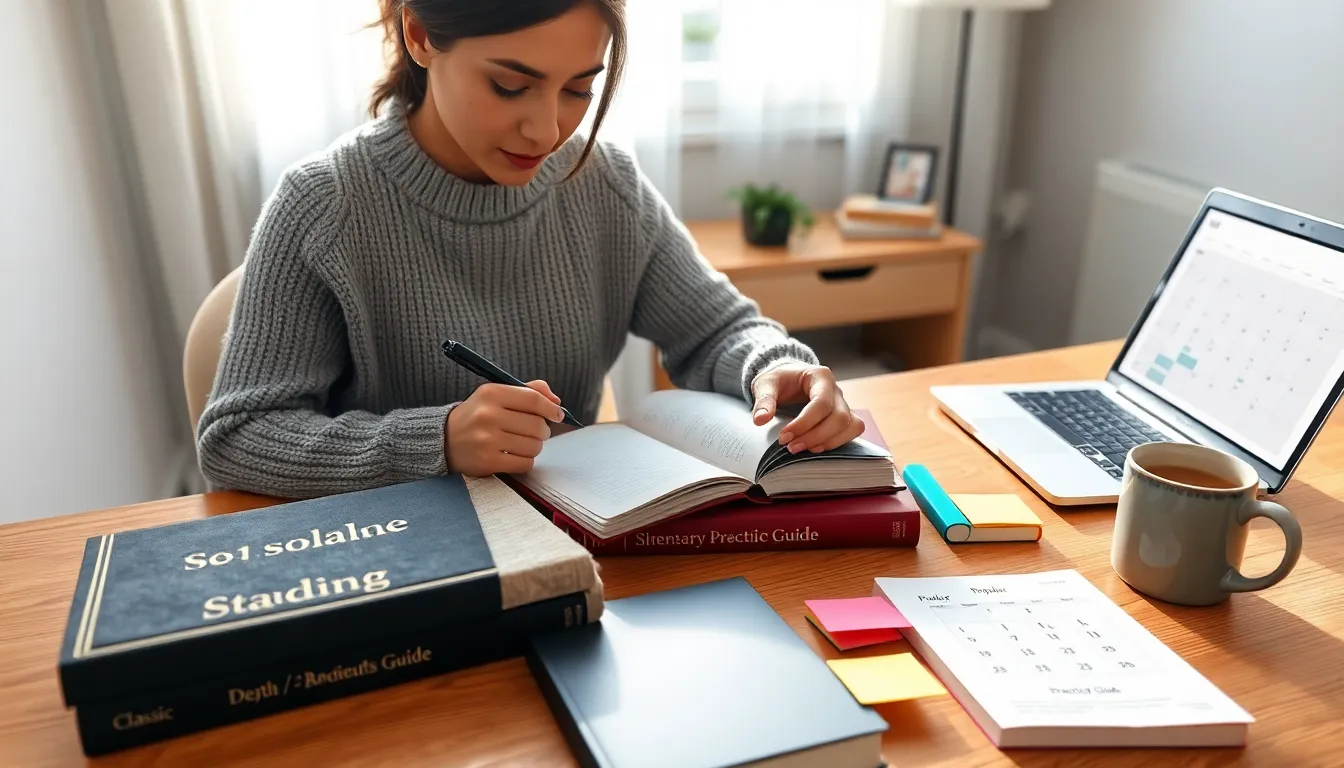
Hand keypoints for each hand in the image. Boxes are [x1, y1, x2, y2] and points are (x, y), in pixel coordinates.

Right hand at [446, 380, 565, 475]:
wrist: (444, 439)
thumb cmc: (477, 415)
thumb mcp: (496, 395)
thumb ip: (527, 391)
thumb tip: (556, 401)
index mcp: (492, 393)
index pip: (533, 399)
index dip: (551, 408)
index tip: (557, 415)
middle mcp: (488, 415)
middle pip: (537, 425)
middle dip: (542, 430)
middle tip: (533, 431)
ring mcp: (487, 440)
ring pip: (534, 446)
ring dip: (534, 446)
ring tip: (521, 443)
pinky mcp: (488, 462)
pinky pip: (525, 463)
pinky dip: (525, 461)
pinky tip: (514, 456)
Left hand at [750, 362, 863, 453]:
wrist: (786, 379)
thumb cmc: (778, 380)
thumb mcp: (765, 384)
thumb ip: (763, 400)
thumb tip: (760, 420)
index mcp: (820, 376)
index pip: (821, 402)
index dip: (804, 423)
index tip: (784, 437)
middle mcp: (836, 389)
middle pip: (839, 417)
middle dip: (815, 436)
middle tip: (790, 447)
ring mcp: (843, 403)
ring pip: (851, 425)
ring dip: (828, 442)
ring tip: (802, 449)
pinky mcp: (843, 416)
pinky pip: (852, 430)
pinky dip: (837, 442)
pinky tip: (815, 448)